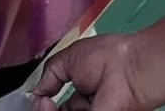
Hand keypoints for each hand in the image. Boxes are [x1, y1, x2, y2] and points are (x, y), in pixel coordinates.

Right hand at [32, 33, 152, 110]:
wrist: (128, 70)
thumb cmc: (106, 58)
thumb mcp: (70, 58)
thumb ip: (50, 74)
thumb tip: (36, 91)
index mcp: (83, 90)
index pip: (58, 105)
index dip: (44, 101)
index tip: (39, 97)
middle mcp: (85, 107)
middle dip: (44, 107)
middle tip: (43, 101)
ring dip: (48, 110)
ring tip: (47, 103)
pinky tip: (48, 105)